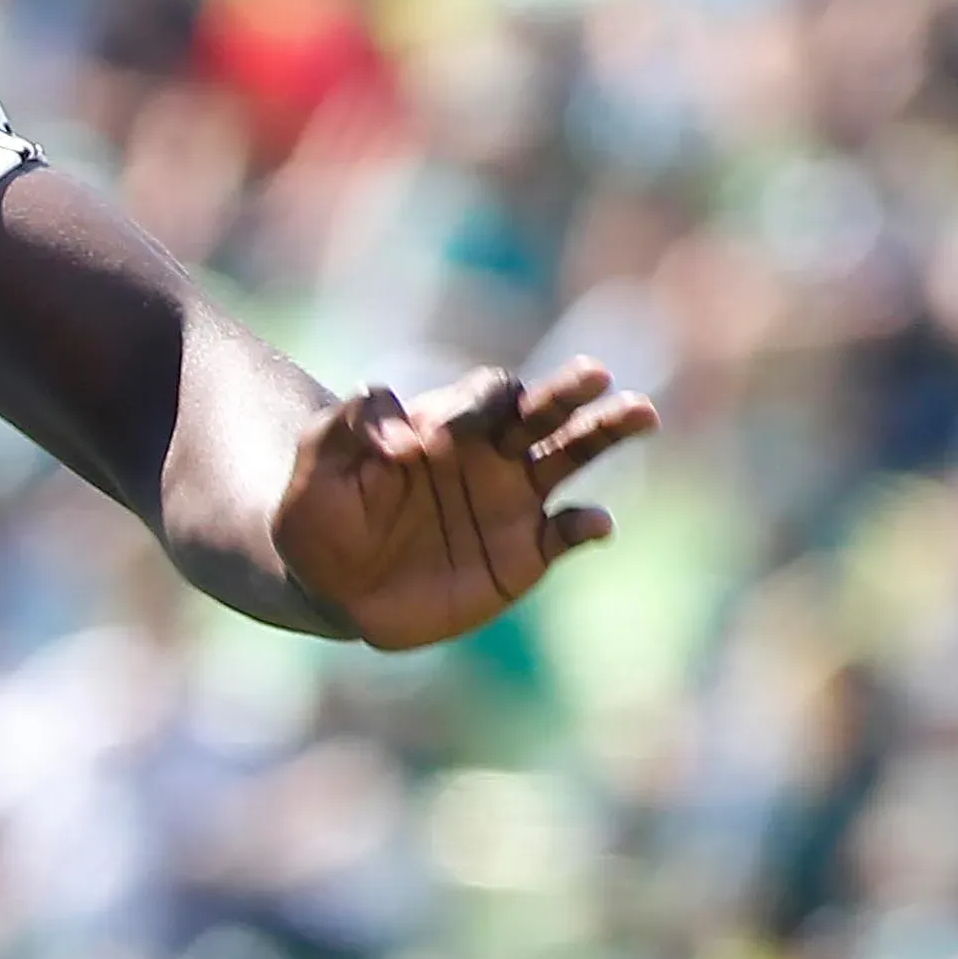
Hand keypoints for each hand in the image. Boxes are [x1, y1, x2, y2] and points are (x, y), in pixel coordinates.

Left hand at [272, 360, 657, 649]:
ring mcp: (514, 502)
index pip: (485, 394)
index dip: (474, 406)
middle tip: (596, 374)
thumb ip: (347, 426)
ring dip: (607, 431)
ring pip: (573, 455)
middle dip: (569, 390)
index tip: (435, 440)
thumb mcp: (316, 466)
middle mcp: (492, 454)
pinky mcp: (524, 554)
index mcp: (448, 424)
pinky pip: (566, 534)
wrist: (330, 584)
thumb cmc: (322, 516)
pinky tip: (594, 524)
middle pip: (544, 409)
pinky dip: (585, 526)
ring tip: (641, 413)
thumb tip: (400, 427)